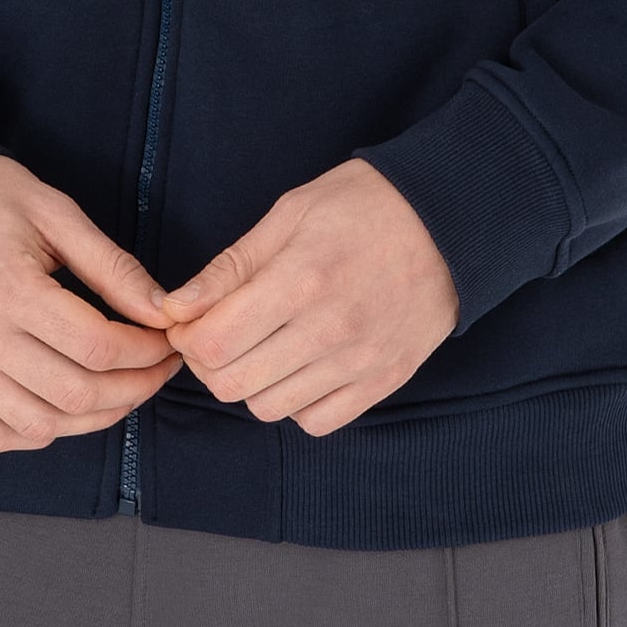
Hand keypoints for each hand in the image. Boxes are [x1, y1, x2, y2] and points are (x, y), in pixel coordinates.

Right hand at [0, 154, 182, 453]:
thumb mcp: (54, 211)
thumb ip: (111, 266)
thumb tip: (162, 310)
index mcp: (9, 289)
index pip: (97, 346)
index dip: (146, 351)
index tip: (166, 338)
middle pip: (75, 394)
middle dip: (134, 388)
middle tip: (158, 367)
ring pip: (39, 426)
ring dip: (93, 418)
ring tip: (121, 389)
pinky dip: (36, 434)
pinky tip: (63, 407)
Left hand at [155, 157, 459, 435]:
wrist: (451, 219)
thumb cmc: (365, 205)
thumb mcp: (290, 213)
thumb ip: (230, 266)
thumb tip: (176, 307)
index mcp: (300, 280)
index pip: (214, 344)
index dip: (188, 337)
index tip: (192, 320)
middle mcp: (329, 330)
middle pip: (234, 384)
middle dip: (212, 362)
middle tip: (222, 334)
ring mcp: (360, 362)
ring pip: (270, 408)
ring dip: (253, 382)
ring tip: (265, 345)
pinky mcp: (384, 380)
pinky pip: (317, 421)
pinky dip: (297, 403)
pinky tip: (301, 366)